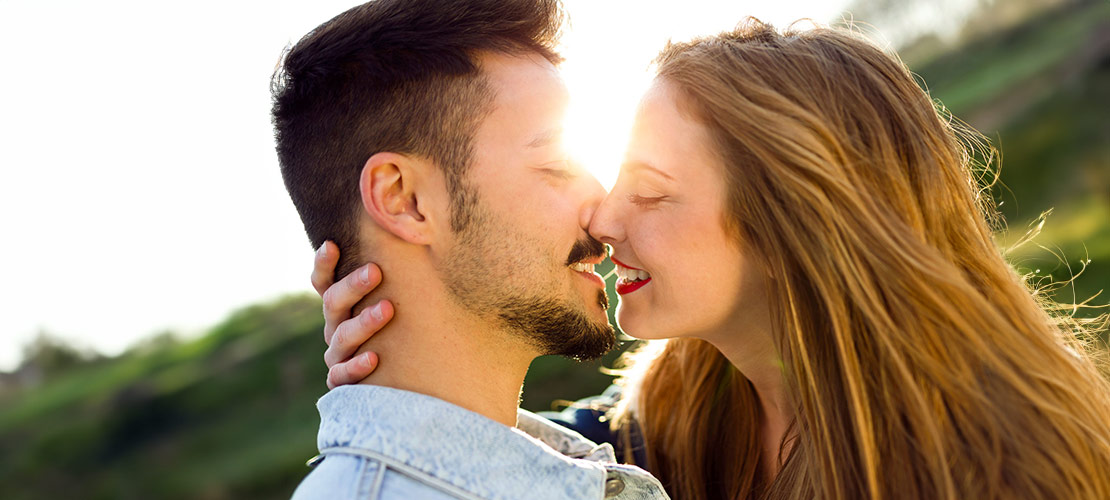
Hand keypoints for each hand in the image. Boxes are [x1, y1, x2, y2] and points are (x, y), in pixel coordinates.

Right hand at [312, 241, 393, 388]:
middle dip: (353, 286)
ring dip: (363, 322)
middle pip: (333, 303)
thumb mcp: (395, 298)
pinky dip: (356, 366)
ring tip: (387, 309)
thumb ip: (398, 275)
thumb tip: (418, 233)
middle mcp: (335, 327)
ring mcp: (337, 354)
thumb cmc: (403, 326)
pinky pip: (343, 375)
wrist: (405, 377)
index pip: (324, 281)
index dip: (324, 264)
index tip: (332, 245)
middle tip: (375, 272)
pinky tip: (374, 358)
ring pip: (341, 337)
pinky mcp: (343, 381)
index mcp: (341, 305)